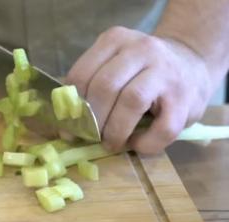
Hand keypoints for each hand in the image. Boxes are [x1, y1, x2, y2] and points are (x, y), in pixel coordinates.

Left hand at [66, 26, 212, 153]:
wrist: (192, 64)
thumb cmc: (141, 72)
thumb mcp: (114, 66)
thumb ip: (91, 85)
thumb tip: (67, 125)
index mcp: (115, 40)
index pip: (82, 74)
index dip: (71, 107)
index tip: (69, 129)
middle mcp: (141, 49)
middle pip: (105, 87)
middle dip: (92, 120)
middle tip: (90, 138)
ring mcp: (166, 72)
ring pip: (131, 102)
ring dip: (115, 131)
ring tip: (110, 143)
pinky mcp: (186, 98)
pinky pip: (162, 128)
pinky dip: (145, 143)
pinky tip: (137, 144)